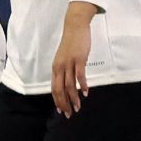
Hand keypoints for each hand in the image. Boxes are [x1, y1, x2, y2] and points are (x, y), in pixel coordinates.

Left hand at [51, 2, 96, 116]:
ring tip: (78, 107)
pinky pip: (79, 76)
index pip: (54, 88)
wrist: (75, 26)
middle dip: (64, 104)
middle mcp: (60, 67)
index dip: (57, 101)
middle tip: (69, 114)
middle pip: (59, 90)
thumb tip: (70, 82)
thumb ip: (66, 69)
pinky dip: (82, 86)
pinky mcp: (78, 59)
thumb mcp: (65, 58)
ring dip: (73, 98)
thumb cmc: (71, 42)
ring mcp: (69, 63)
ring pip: (69, 85)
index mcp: (56, 68)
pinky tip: (85, 93)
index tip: (62, 110)